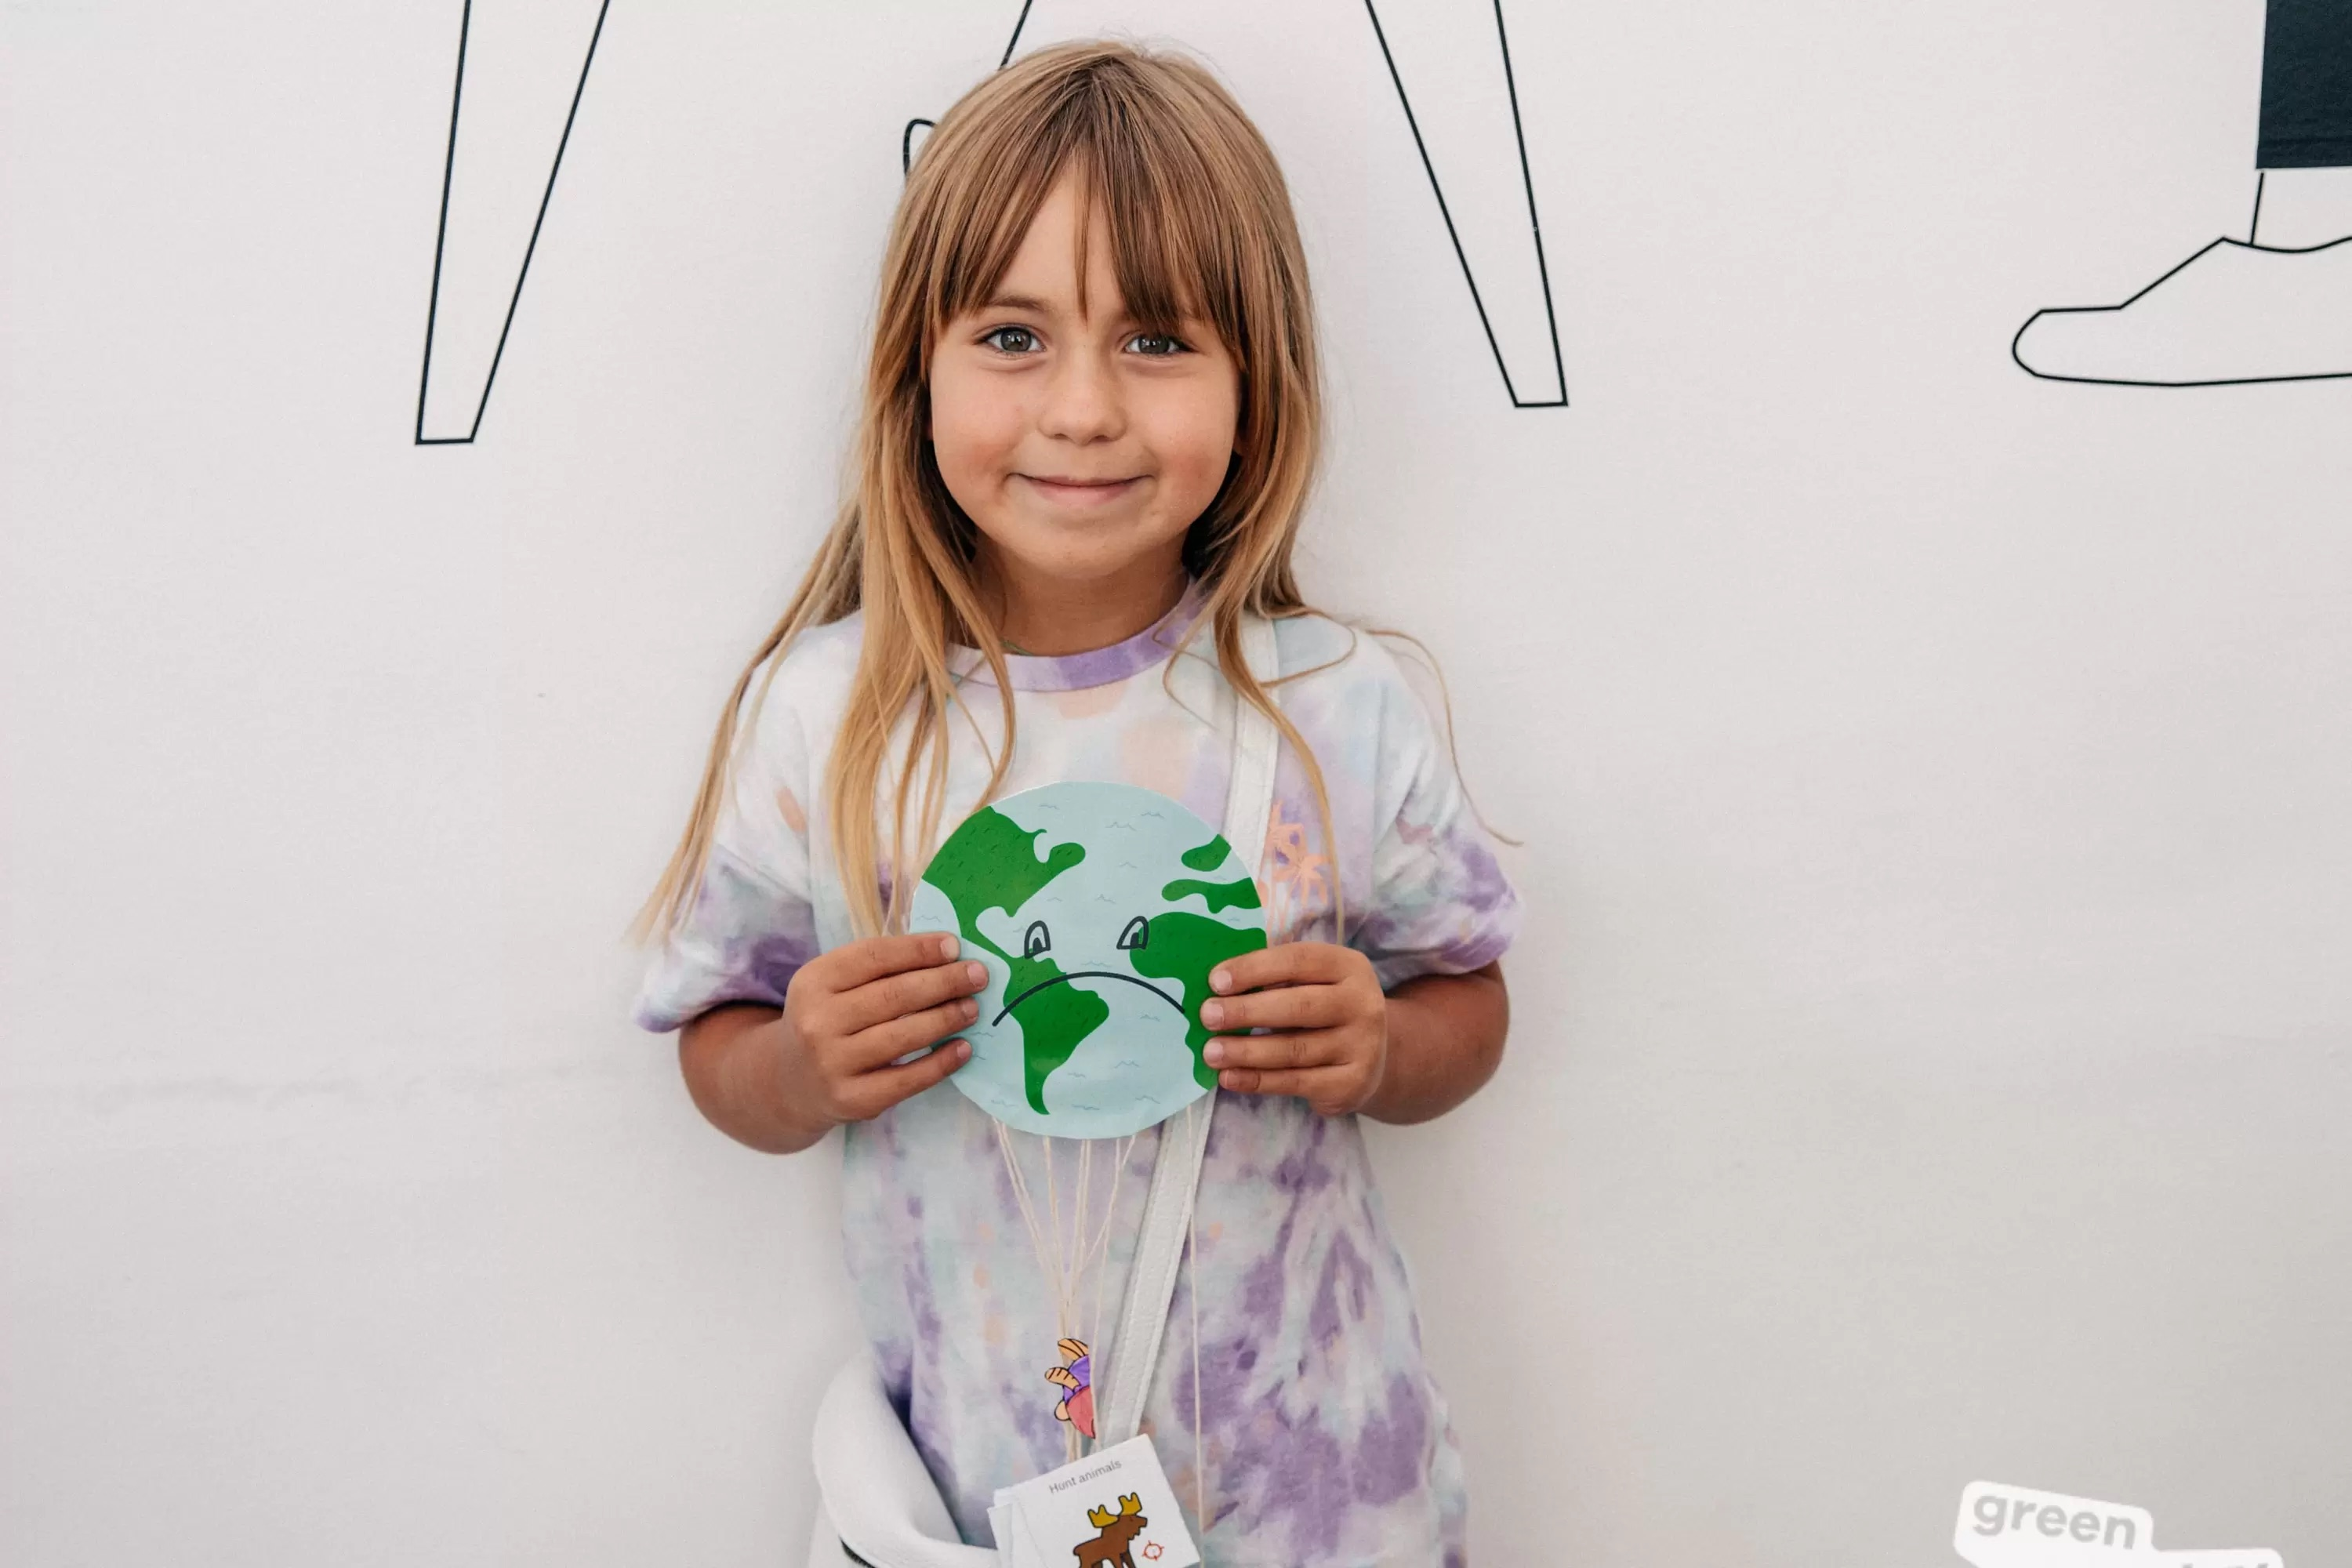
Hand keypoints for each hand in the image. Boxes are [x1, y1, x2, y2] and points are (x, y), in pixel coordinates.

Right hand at [773, 932, 985, 1132]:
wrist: (791, 1081)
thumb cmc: (828, 1019)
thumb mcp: (834, 985)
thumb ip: (879, 968)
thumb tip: (946, 952)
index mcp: (814, 981)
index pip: (873, 957)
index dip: (918, 950)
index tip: (954, 946)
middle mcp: (818, 1021)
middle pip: (893, 995)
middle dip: (944, 982)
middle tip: (979, 975)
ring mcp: (833, 1063)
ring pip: (903, 1035)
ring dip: (946, 1018)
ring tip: (973, 1008)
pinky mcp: (853, 1099)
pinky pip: (907, 1079)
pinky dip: (940, 1063)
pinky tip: (963, 1048)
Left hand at [1199, 942, 1388, 1116]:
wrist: (1372, 1059)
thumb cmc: (1324, 1009)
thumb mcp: (1314, 981)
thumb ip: (1276, 977)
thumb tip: (1216, 985)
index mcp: (1349, 966)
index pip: (1298, 961)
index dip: (1254, 969)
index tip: (1215, 981)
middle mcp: (1363, 1004)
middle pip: (1298, 1007)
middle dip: (1246, 1011)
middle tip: (1207, 1016)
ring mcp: (1362, 1047)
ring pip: (1294, 1050)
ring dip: (1245, 1051)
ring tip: (1211, 1052)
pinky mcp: (1351, 1084)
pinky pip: (1295, 1082)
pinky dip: (1257, 1081)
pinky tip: (1229, 1077)